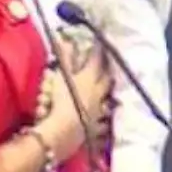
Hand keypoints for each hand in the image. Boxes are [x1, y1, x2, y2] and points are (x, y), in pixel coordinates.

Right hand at [37, 32, 111, 159]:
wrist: (64, 131)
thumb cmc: (60, 101)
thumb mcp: (60, 77)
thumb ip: (65, 59)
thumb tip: (66, 40)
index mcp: (89, 79)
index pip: (96, 60)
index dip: (99, 49)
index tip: (102, 40)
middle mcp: (98, 93)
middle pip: (107, 79)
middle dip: (109, 70)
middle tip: (111, 64)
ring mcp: (99, 111)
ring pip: (108, 99)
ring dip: (109, 94)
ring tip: (111, 91)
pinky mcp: (95, 127)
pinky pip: (103, 122)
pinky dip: (104, 119)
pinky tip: (105, 120)